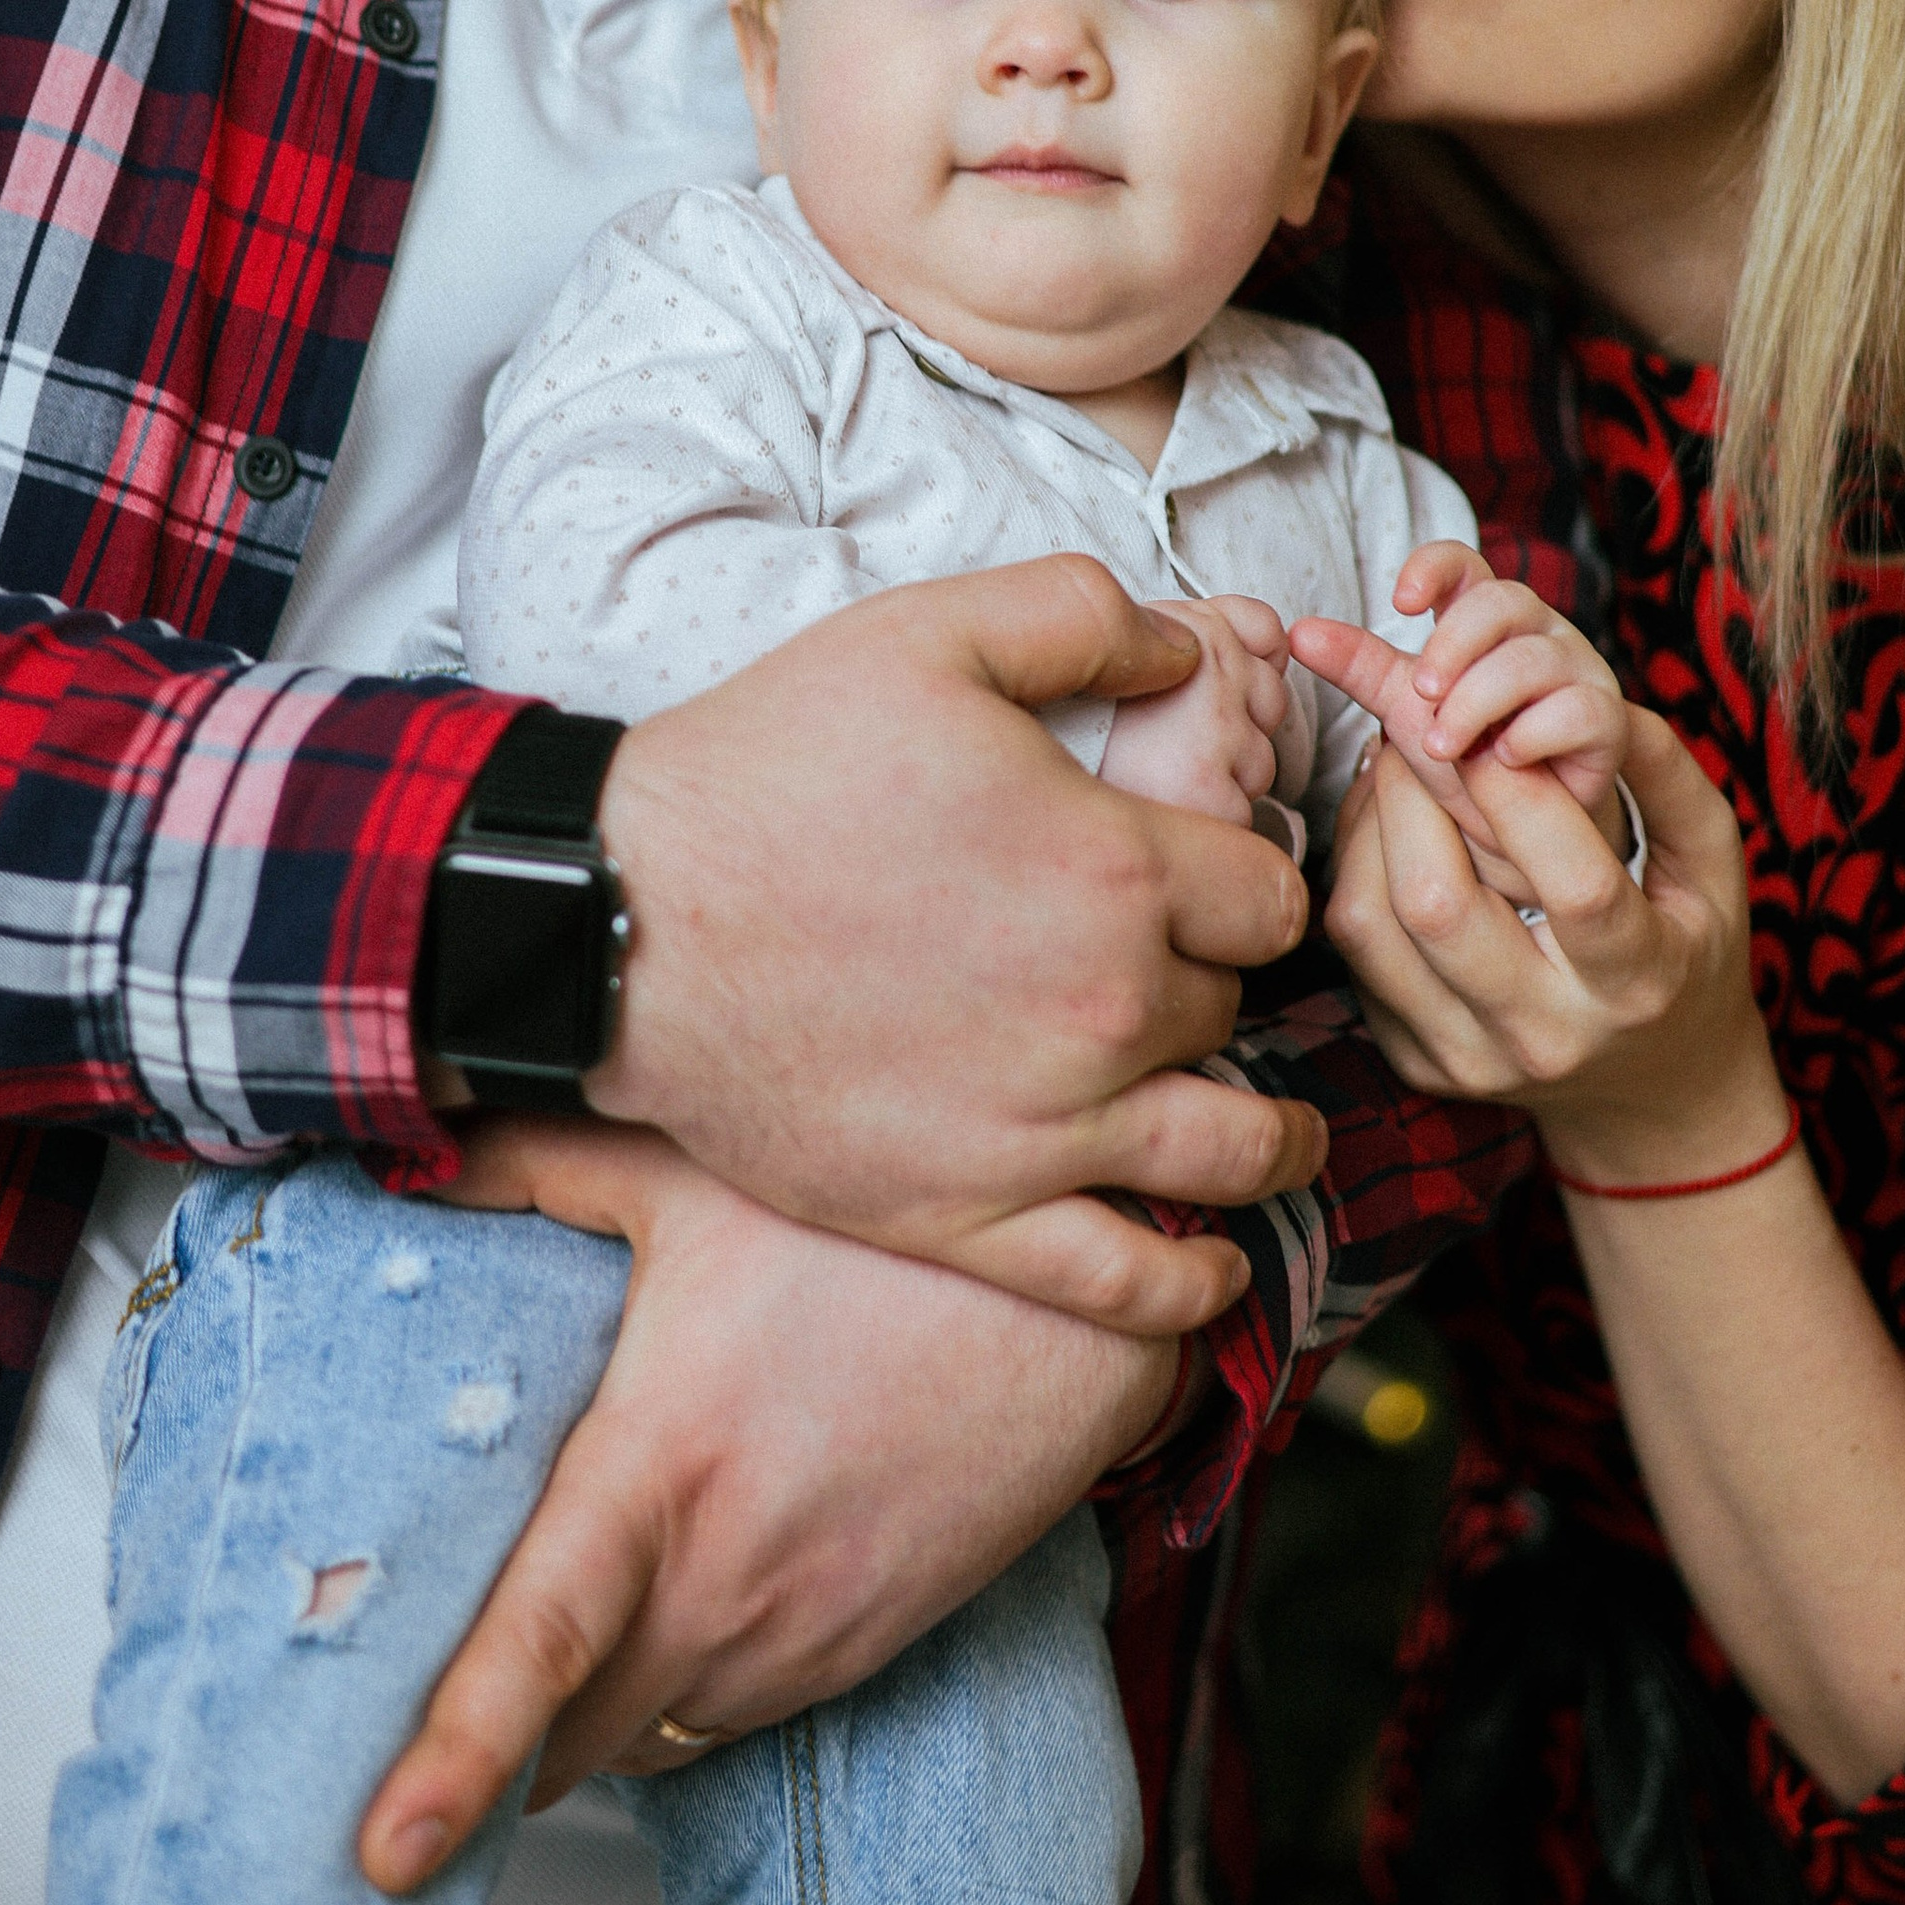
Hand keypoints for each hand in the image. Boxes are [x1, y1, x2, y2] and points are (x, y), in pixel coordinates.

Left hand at [367, 1120, 1181, 1888]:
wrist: (1079, 1303)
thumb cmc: (881, 1232)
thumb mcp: (684, 1172)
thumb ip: (528, 1162)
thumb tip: (410, 1149)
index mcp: (660, 1472)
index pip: (535, 1652)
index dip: (453, 1763)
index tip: (386, 1856)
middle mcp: (727, 1581)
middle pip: (569, 1741)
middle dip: (493, 1743)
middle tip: (410, 1710)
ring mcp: (803, 1632)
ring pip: (650, 1739)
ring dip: (590, 1719)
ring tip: (541, 1662)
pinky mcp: (862, 1650)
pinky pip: (731, 1722)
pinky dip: (675, 1700)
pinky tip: (660, 1624)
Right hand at [583, 557, 1317, 1331]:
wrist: (620, 917)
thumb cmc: (767, 768)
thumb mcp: (928, 633)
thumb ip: (1082, 614)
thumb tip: (1188, 644)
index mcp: (1112, 868)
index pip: (1265, 894)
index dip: (1246, 881)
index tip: (1214, 885)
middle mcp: (1102, 1007)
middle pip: (1229, 1008)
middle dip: (1211, 984)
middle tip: (1178, 975)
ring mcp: (1041, 1126)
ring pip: (1224, 1151)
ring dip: (1271, 1141)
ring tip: (1283, 1138)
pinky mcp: (965, 1212)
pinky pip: (1121, 1284)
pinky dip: (1189, 1290)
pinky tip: (1217, 1271)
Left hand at [1292, 544, 1629, 900]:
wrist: (1520, 829)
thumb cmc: (1467, 755)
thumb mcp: (1404, 707)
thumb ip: (1359, 666)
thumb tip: (1298, 632)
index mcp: (1485, 620)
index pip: (1464, 564)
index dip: (1434, 568)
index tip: (1398, 603)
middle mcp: (1537, 633)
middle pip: (1502, 600)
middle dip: (1453, 647)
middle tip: (1422, 697)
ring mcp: (1578, 672)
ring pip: (1533, 657)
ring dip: (1478, 702)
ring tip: (1446, 747)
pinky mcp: (1607, 721)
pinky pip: (1579, 709)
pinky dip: (1533, 734)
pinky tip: (1504, 761)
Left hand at [1311, 704, 1775, 1182]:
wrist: (1652, 1094)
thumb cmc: (1687, 952)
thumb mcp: (1712, 864)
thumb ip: (1663, 774)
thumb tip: (1586, 700)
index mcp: (1637, 983)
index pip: (1574, 885)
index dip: (1520, 794)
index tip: (1493, 727)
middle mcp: (1546, 1034)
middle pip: (1438, 904)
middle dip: (1412, 791)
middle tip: (1418, 726)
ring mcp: (1471, 1058)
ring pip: (1371, 924)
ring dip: (1366, 823)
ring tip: (1393, 767)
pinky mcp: (1417, 1063)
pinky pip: (1353, 953)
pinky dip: (1355, 871)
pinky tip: (1386, 831)